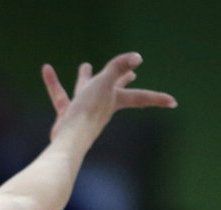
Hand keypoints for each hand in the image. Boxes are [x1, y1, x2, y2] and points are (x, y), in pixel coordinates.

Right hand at [42, 52, 175, 144]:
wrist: (67, 141)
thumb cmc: (87, 114)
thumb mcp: (104, 84)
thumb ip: (118, 67)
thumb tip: (137, 58)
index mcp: (115, 102)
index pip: (141, 97)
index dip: (157, 99)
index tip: (174, 103)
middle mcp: (102, 108)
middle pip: (117, 93)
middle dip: (124, 83)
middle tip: (133, 75)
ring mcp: (84, 113)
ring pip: (86, 91)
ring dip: (86, 79)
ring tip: (85, 66)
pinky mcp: (66, 116)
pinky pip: (60, 96)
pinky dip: (54, 83)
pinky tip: (47, 69)